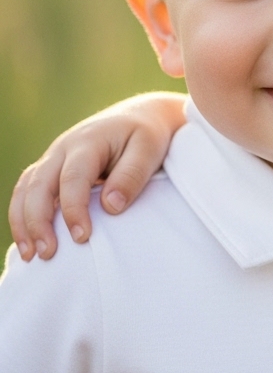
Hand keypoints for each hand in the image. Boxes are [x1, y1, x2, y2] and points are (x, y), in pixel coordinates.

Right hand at [9, 92, 187, 260]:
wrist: (140, 116)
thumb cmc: (147, 135)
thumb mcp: (148, 149)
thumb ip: (131, 175)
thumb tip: (110, 207)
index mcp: (88, 141)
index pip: (73, 178)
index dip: (74, 209)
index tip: (82, 237)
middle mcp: (63, 149)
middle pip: (38, 185)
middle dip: (38, 221)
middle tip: (47, 254)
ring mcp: (54, 158)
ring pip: (26, 190)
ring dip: (23, 223)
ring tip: (32, 256)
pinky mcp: (52, 170)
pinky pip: (28, 193)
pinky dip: (24, 217)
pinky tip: (30, 241)